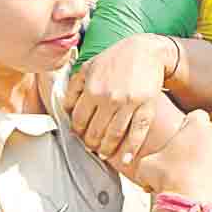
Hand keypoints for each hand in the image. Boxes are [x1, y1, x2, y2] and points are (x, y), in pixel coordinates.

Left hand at [66, 34, 176, 163]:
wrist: (146, 51)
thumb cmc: (115, 59)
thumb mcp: (89, 67)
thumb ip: (74, 87)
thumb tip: (65, 109)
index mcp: (92, 89)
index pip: (79, 120)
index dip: (78, 131)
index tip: (80, 135)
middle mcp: (109, 98)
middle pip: (95, 131)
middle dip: (91, 143)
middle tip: (92, 147)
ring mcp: (129, 104)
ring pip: (114, 135)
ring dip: (107, 149)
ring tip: (105, 153)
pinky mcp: (147, 107)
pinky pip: (137, 133)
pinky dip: (131, 149)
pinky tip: (127, 160)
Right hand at [121, 109, 211, 203]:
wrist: (189, 199)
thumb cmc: (167, 180)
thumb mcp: (147, 164)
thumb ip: (148, 157)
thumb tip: (134, 161)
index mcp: (196, 123)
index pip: (197, 118)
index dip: (191, 129)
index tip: (187, 142)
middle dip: (207, 144)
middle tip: (196, 162)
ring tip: (208, 174)